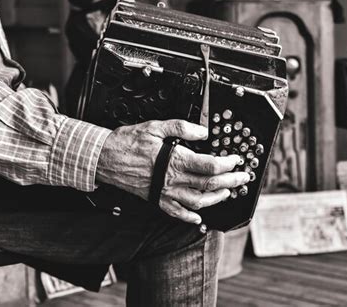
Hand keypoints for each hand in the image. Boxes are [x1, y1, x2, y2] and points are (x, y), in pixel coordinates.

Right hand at [96, 119, 249, 223]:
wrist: (104, 158)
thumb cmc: (127, 143)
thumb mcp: (155, 127)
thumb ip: (181, 128)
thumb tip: (202, 131)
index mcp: (174, 160)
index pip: (209, 165)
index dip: (227, 164)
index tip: (236, 160)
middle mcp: (172, 179)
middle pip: (209, 184)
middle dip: (230, 181)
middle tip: (242, 178)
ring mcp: (164, 192)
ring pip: (197, 201)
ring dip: (216, 199)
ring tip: (227, 193)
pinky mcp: (156, 200)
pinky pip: (176, 213)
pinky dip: (189, 218)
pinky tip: (199, 218)